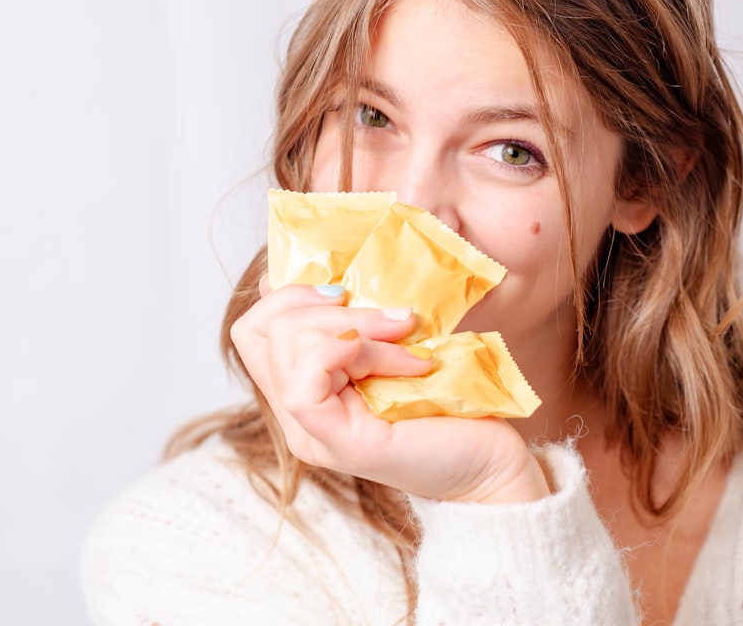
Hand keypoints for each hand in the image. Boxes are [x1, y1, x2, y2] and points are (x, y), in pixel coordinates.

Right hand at [229, 279, 550, 503]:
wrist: (491, 464)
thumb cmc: (451, 406)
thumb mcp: (392, 347)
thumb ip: (357, 321)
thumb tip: (328, 278)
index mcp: (301, 388)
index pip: (251, 329)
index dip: (287, 295)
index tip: (344, 291)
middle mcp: (294, 414)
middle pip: (263, 327)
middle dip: (326, 304)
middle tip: (390, 317)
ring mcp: (309, 431)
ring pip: (288, 341)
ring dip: (355, 325)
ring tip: (406, 338)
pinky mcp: (336, 441)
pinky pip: (311, 372)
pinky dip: (363, 348)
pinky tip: (410, 360)